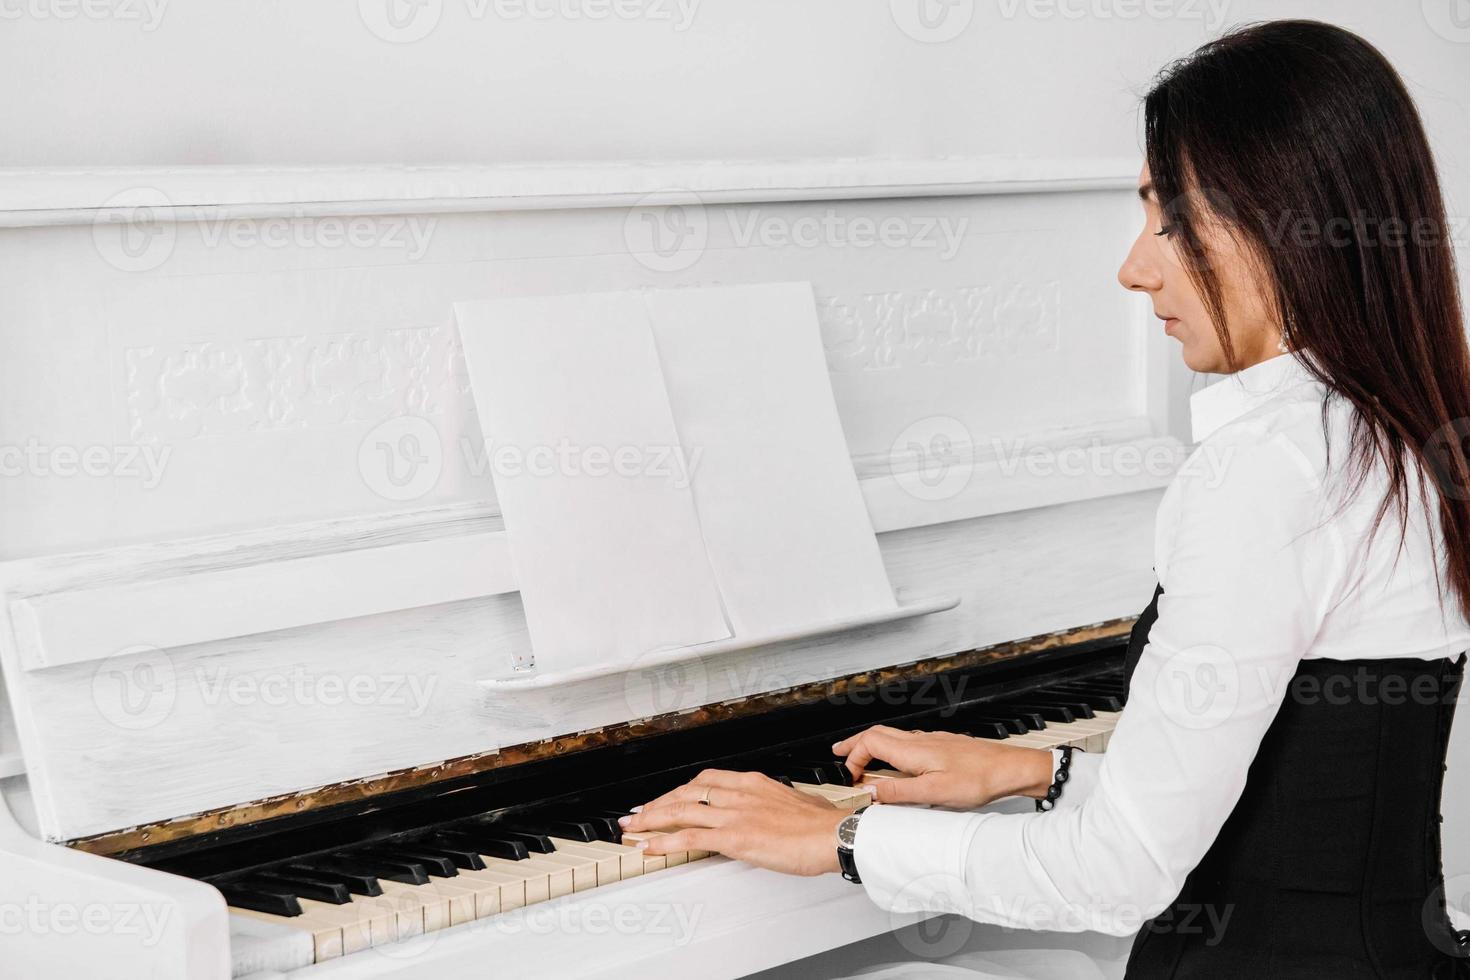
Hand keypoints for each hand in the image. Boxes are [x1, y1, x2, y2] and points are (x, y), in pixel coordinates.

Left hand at [620, 769, 847, 875]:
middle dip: (658, 802)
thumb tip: (773, 812)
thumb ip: (775, 804)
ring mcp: (733, 814)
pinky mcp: (733, 837)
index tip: (668, 797)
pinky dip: (664, 841)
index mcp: (752, 782)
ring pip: (680, 811)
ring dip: (651, 819)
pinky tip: (649, 846)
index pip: (705, 780)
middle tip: (640, 812)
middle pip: (686, 792)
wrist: (832, 834)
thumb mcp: (794, 802)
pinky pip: (689, 838)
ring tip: (634, 827)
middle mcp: (738, 793)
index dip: (680, 789)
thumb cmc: (821, 823)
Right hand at [833, 725, 1053, 808]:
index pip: (870, 742)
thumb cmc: (979, 780)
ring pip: (893, 736)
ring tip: (862, 758)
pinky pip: (908, 742)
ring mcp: (932, 740)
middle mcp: (920, 740)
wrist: (1011, 768)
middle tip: (838, 753)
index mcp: (913, 751)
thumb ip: (899, 792)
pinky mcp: (943, 745)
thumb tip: (868, 792)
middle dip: (854, 743)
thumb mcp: (935, 793)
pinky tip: (898, 762)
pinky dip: (892, 749)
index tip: (849, 777)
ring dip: (872, 745)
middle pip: (877, 733)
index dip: (853, 757)